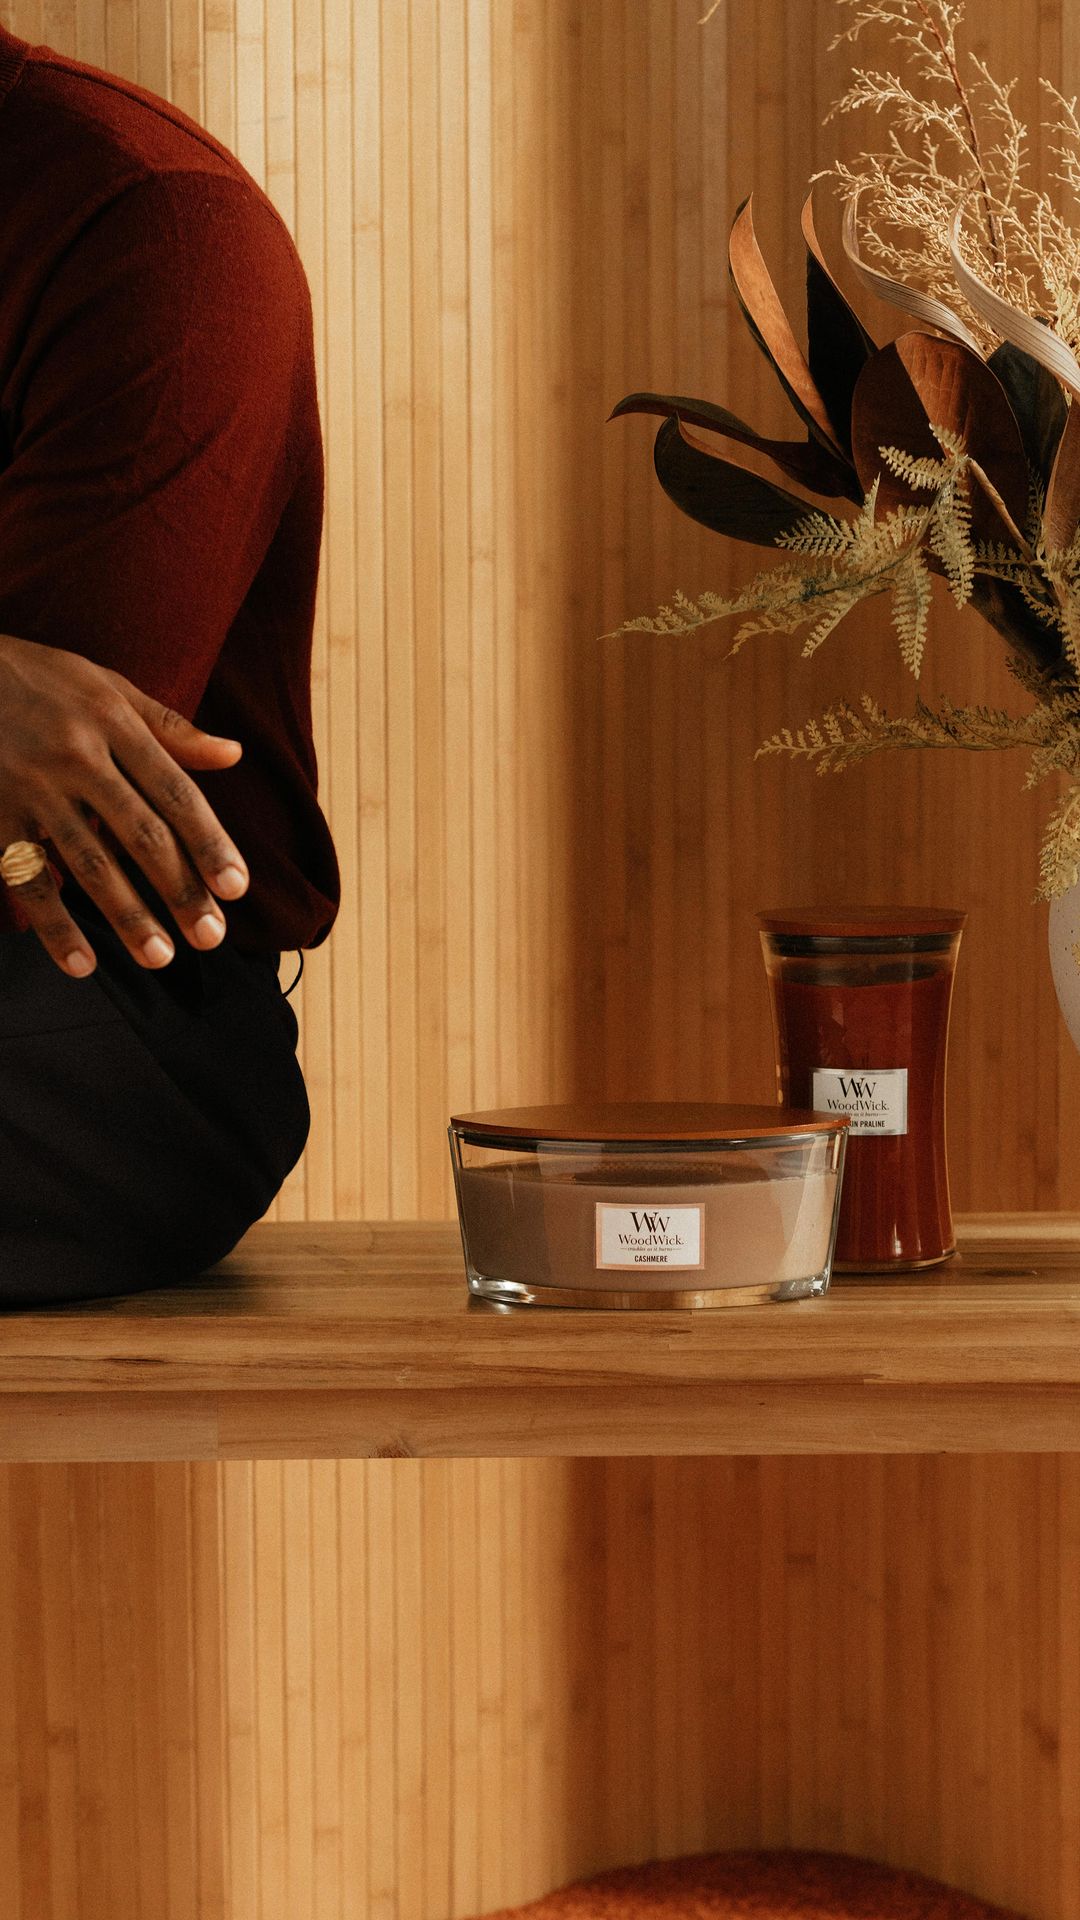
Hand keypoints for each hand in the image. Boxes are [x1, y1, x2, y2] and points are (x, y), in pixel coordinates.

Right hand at [0, 632, 248, 976]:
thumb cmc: (40, 680)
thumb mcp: (107, 686)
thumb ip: (169, 727)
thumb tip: (233, 754)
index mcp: (113, 722)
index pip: (174, 792)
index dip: (208, 842)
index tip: (236, 888)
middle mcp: (76, 755)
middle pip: (139, 833)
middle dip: (179, 889)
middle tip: (210, 936)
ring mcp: (32, 786)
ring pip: (87, 861)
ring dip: (126, 914)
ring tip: (159, 956)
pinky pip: (25, 876)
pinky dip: (52, 923)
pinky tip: (81, 963)